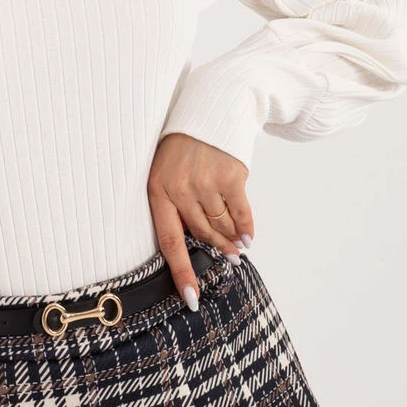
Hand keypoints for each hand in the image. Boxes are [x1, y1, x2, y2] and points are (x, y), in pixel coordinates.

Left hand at [147, 133, 254, 302]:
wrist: (209, 108)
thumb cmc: (183, 147)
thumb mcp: (166, 172)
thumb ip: (176, 205)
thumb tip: (198, 243)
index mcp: (158, 190)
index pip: (170, 241)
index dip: (182, 273)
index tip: (192, 299)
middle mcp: (181, 189)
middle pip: (202, 234)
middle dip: (217, 251)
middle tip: (228, 262)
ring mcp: (207, 182)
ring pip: (222, 226)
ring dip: (231, 240)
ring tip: (237, 248)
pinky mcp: (232, 176)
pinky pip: (241, 212)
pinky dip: (246, 227)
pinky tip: (248, 237)